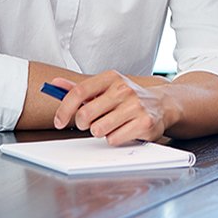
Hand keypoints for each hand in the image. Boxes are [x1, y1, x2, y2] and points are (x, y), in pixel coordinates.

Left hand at [50, 71, 178, 145]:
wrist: (162, 104)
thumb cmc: (128, 98)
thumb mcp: (106, 88)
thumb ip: (80, 88)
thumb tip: (55, 83)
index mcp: (111, 78)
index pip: (79, 92)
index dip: (64, 109)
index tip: (59, 121)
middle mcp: (124, 90)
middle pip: (86, 114)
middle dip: (84, 124)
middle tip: (90, 124)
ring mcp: (136, 106)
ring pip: (99, 130)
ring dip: (100, 132)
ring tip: (110, 125)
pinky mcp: (144, 123)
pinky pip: (114, 139)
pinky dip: (114, 139)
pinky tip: (122, 131)